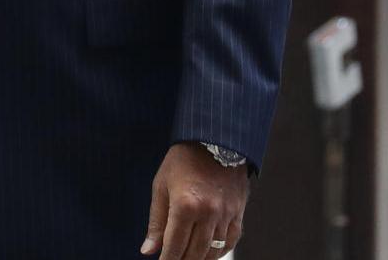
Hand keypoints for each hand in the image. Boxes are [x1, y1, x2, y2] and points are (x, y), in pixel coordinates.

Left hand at [142, 142, 246, 258]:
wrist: (214, 140)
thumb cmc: (184, 160)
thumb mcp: (161, 186)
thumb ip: (156, 221)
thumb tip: (149, 249)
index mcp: (185, 205)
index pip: (174, 246)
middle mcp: (208, 213)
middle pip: (195, 253)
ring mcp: (226, 214)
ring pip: (213, 251)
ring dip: (200, 259)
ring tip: (188, 258)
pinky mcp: (238, 213)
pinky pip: (230, 241)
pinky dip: (219, 251)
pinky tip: (208, 253)